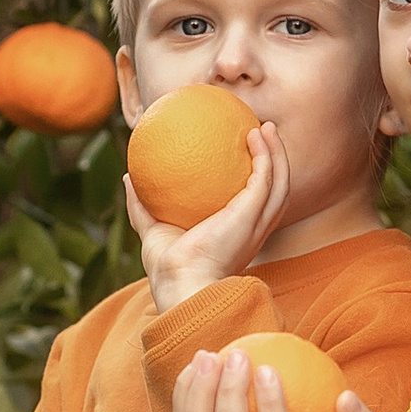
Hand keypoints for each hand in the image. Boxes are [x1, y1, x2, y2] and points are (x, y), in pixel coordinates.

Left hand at [126, 120, 291, 311]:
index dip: (257, 182)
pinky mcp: (252, 214)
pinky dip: (265, 155)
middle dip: (276, 162)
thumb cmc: (169, 270)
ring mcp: (257, 222)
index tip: (245, 156)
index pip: (256, 207)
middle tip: (263, 134)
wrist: (181, 284)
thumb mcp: (153, 232)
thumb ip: (142, 205)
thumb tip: (129, 176)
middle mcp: (254, 230)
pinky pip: (265, 177)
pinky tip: (254, 134)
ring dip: (279, 153)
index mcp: (238, 236)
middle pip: (277, 191)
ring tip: (267, 127)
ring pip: (281, 183)